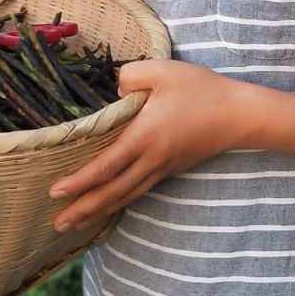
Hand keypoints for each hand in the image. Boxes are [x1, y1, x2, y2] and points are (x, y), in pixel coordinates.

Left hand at [48, 60, 247, 230]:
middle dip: (83, 209)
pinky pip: (138, 190)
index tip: (56, 191)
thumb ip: (130, 75)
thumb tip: (112, 91)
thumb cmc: (201, 90)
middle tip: (57, 224)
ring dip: (98, 211)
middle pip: (112, 191)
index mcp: (145, 136)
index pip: (106, 165)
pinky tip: (109, 205)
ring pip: (125, 195)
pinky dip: (119, 202)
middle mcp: (151, 158)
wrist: (239, 115)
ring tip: (75, 224)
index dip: (80, 181)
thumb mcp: (162, 70)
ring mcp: (162, 167)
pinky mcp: (171, 169)